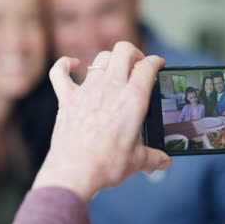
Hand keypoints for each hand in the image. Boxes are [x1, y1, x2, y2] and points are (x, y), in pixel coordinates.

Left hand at [33, 42, 171, 202]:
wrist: (74, 172)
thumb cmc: (107, 165)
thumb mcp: (137, 161)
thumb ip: (154, 158)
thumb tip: (164, 161)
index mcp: (133, 99)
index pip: (148, 66)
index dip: (156, 61)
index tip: (158, 64)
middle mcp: (111, 87)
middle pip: (124, 50)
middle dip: (134, 53)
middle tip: (137, 65)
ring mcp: (87, 90)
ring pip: (100, 58)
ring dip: (110, 60)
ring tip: (114, 70)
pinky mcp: (67, 98)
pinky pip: (60, 72)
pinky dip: (64, 64)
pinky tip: (71, 64)